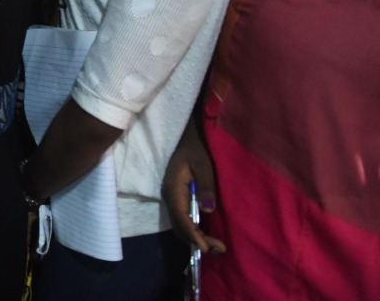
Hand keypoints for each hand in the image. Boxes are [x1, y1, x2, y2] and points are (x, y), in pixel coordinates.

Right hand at [163, 120, 224, 254]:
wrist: (188, 138)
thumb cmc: (197, 149)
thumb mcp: (204, 165)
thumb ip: (206, 185)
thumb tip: (208, 208)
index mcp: (174, 189)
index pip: (181, 217)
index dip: (193, 234)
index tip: (207, 247)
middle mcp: (169, 196)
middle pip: (179, 225)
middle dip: (196, 240)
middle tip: (218, 249)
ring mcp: (172, 198)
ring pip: (180, 225)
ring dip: (195, 238)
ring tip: (215, 246)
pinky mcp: (177, 198)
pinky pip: (182, 219)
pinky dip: (193, 231)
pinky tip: (205, 234)